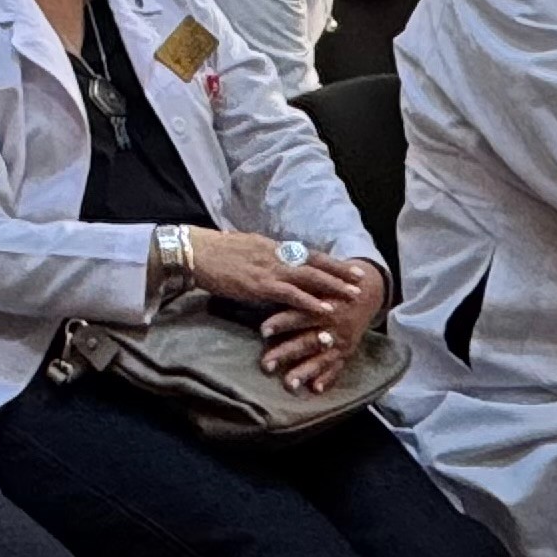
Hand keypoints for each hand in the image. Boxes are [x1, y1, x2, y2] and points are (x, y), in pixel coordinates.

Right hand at [183, 229, 365, 322]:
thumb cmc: (213, 252)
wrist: (195, 252)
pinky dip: (311, 302)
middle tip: (361, 280)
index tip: (347, 266)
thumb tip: (271, 260)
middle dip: (339, 272)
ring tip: (353, 296)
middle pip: (315, 262)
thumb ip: (260, 256)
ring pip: (309, 277)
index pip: (307, 252)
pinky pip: (292, 294)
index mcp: (271, 246)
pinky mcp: (261, 284)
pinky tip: (325, 310)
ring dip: (333, 287)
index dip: (329, 260)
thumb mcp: (243, 248)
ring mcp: (269, 269)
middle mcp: (276, 254)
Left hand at [260, 257, 388, 393]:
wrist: (370, 291)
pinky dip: (328, 379)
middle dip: (287, 354)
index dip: (282, 322)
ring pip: (321, 360)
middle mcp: (333, 326)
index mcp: (324, 305)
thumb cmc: (334, 282)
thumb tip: (272, 277)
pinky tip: (316, 389)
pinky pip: (338, 368)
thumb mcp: (321, 274)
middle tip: (266, 365)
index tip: (263, 330)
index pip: (300, 314)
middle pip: (307, 341)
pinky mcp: (347, 352)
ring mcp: (341, 342)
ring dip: (305, 372)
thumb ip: (302, 278)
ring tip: (289, 385)